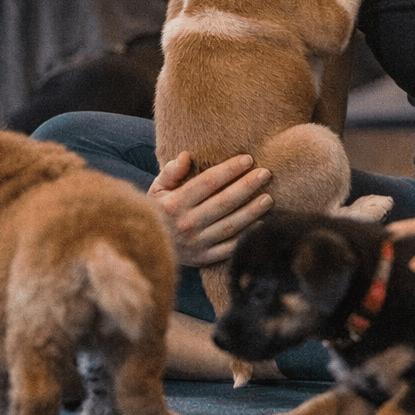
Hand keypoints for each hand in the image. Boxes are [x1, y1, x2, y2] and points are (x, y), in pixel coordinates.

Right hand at [147, 152, 271, 267]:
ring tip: (268, 198)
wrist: (146, 247)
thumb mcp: (156, 189)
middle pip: (223, 202)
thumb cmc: (157, 212)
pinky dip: (247, 236)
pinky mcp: (203, 259)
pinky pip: (230, 248)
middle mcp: (186, 224)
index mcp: (174, 204)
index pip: (207, 183)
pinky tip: (263, 224)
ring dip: (252, 211)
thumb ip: (170, 172)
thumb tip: (186, 156)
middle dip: (247, 186)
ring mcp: (196, 244)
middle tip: (265, 173)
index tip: (248, 159)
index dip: (229, 170)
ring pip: (230, 225)